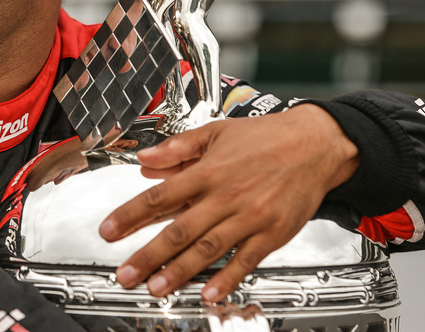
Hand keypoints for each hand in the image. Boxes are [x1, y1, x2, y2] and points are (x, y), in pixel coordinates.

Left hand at [98, 104, 358, 301]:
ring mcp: (250, 216)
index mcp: (208, 170)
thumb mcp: (216, 132)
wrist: (315, 143)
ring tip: (156, 287)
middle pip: (180, 229)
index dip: (131, 215)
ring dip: (180, 271)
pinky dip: (227, 278)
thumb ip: (178, 147)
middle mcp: (226, 195)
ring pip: (209, 248)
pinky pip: (246, 260)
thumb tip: (146, 160)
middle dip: (149, 254)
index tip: (108, 230)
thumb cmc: (266, 137)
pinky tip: (209, 293)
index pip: (160, 196)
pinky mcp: (272, 233)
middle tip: (126, 274)